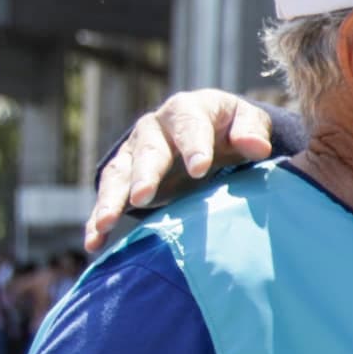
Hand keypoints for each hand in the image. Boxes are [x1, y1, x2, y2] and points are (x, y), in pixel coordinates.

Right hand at [84, 88, 278, 248]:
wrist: (206, 132)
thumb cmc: (230, 128)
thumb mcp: (245, 121)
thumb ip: (251, 131)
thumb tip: (257, 147)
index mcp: (187, 111)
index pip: (189, 125)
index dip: (194, 146)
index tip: (200, 168)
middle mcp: (154, 129)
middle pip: (148, 151)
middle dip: (145, 174)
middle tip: (143, 197)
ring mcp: (134, 153)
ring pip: (118, 174)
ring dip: (111, 199)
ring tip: (106, 223)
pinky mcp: (123, 178)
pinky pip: (108, 198)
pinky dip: (98, 220)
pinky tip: (94, 242)